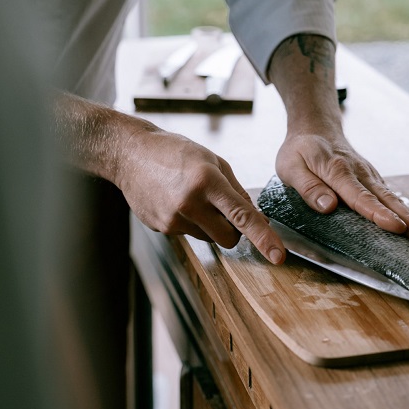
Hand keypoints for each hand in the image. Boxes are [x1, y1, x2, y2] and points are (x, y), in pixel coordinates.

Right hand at [121, 128, 285, 263]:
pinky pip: (189, 234)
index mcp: (208, 181)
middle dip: (234, 231)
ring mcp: (174, 219)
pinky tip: (176, 201)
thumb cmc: (176, 152)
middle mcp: (190, 203)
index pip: (243, 216)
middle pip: (229, 238)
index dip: (264, 238)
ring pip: (209, 237)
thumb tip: (257, 218)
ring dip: (210, 224)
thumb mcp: (213, 161)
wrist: (130, 154)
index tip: (278, 256)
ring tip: (192, 197)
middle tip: (225, 211)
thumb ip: (237, 191)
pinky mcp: (162, 228)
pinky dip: (191, 222)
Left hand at [275, 131, 408, 242]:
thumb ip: (308, 187)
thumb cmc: (299, 150)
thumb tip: (328, 207)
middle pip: (385, 198)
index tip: (396, 227)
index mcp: (338, 171)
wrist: (314, 127)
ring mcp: (368, 174)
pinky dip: (404, 209)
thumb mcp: (291, 168)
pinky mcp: (371, 178)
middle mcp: (359, 172)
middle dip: (406, 219)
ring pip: (392, 197)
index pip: (360, 197)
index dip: (378, 214)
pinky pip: (389, 196)